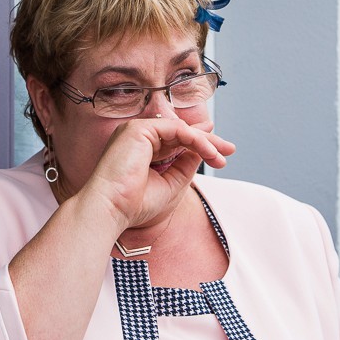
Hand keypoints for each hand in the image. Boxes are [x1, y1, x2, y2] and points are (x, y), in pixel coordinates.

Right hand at [83, 117, 234, 228]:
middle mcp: (138, 138)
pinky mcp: (138, 129)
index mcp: (142, 150)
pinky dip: (195, 139)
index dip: (199, 145)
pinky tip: (208, 152)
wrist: (111, 211)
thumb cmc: (135, 205)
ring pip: (180, 129)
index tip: (219, 155)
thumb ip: (186, 165)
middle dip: (207, 141)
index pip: (175, 141)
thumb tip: (203, 151)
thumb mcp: (172, 184)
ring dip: (204, 142)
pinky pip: (176, 128)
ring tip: (219, 156)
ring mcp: (136, 131)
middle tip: (228, 150)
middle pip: (180, 133)